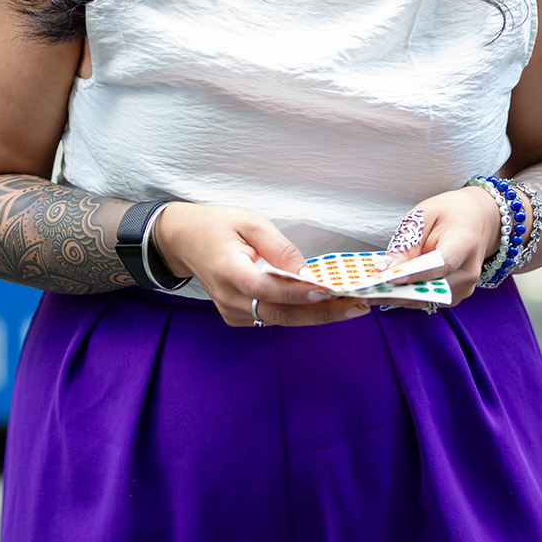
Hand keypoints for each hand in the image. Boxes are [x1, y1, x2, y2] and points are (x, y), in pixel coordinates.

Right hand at [156, 202, 372, 327]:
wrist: (184, 241)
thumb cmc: (217, 225)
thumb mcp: (248, 221)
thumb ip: (278, 247)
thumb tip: (306, 271)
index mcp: (227, 270)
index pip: (266, 288)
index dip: (298, 292)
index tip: (329, 290)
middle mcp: (229, 299)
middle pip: (280, 314)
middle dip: (321, 313)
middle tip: (358, 306)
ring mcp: (232, 313)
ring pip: (280, 321)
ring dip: (316, 315)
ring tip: (351, 306)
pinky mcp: (238, 318)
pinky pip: (273, 319)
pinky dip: (300, 313)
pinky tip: (325, 305)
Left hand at [380, 185, 507, 306]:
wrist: (477, 219)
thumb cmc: (449, 213)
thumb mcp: (423, 216)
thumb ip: (406, 243)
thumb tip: (385, 269)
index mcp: (464, 243)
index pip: (441, 264)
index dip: (414, 274)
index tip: (387, 278)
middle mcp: (469, 271)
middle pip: (432, 288)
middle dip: (398, 291)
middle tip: (368, 291)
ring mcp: (465, 287)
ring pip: (428, 298)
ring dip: (400, 297)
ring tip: (370, 292)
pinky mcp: (457, 295)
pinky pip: (429, 299)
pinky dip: (408, 295)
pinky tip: (387, 291)